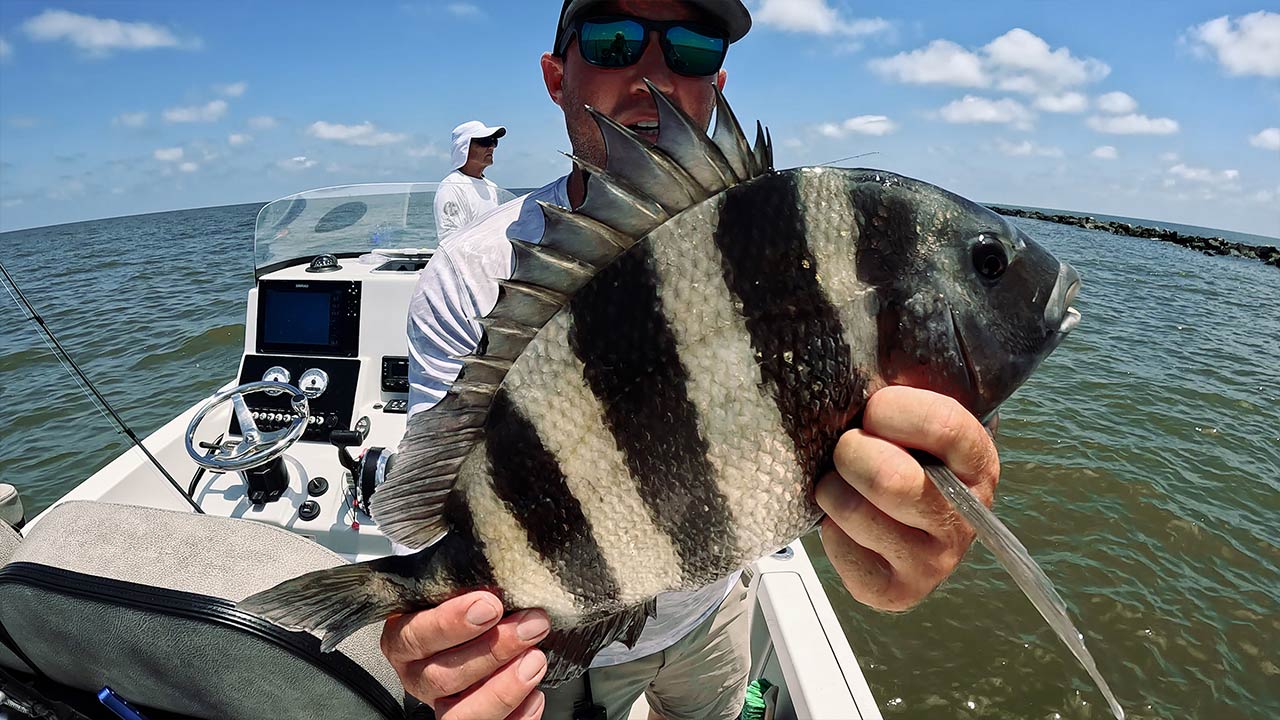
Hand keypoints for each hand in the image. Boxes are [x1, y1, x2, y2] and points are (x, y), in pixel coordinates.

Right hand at [381, 591, 551, 718]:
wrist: (476, 631)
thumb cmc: (467, 607)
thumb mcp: (457, 591)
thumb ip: (469, 587)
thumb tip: (505, 571)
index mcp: (404, 640)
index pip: (416, 636)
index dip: (451, 623)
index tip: (490, 604)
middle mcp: (418, 677)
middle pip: (443, 677)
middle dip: (493, 651)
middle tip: (530, 626)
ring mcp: (442, 705)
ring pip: (460, 715)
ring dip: (504, 689)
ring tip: (535, 660)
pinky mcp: (469, 719)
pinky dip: (517, 717)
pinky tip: (535, 695)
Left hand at [815, 386, 999, 610]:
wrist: (897, 517)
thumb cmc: (898, 450)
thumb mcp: (911, 411)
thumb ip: (901, 383)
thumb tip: (863, 336)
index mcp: (978, 461)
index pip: (945, 425)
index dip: (893, 410)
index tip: (873, 409)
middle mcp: (966, 517)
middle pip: (891, 480)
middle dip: (852, 452)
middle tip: (849, 447)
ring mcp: (935, 562)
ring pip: (853, 511)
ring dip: (831, 488)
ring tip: (843, 482)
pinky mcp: (896, 592)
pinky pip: (839, 547)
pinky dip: (828, 527)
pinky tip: (847, 521)